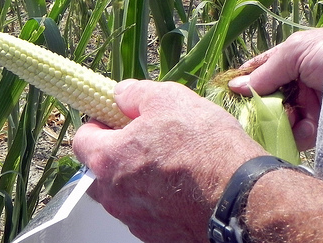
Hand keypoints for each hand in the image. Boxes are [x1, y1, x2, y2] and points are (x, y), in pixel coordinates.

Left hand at [73, 79, 265, 242]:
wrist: (241, 198)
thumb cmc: (202, 145)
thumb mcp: (168, 98)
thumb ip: (134, 93)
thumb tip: (119, 94)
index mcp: (107, 160)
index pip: (81, 139)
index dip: (98, 123)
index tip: (117, 118)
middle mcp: (113, 196)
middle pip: (100, 168)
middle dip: (116, 151)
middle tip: (146, 138)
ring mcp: (135, 220)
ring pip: (124, 191)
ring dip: (137, 175)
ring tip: (170, 161)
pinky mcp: (157, 236)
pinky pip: (146, 210)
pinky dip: (156, 197)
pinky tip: (181, 185)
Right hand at [228, 27, 322, 150]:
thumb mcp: (296, 53)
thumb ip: (265, 71)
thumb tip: (235, 87)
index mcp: (292, 60)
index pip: (260, 70)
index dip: (243, 80)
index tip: (226, 93)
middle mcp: (298, 83)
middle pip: (266, 97)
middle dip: (254, 106)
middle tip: (243, 114)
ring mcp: (309, 105)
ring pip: (278, 117)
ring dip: (271, 122)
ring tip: (271, 122)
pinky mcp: (320, 127)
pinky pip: (297, 134)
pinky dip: (290, 135)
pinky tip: (291, 132)